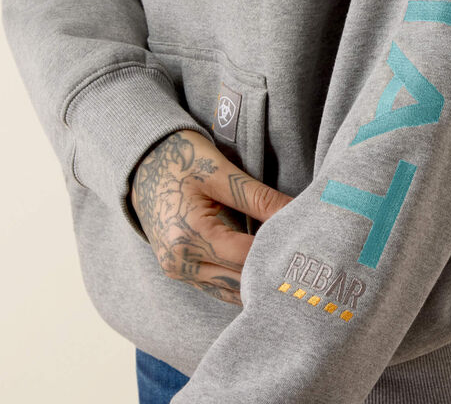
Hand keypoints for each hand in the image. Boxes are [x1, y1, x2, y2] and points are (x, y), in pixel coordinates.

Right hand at [129, 128, 292, 304]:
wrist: (140, 161)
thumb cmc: (180, 158)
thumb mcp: (222, 173)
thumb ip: (261, 198)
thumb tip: (299, 212)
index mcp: (189, 236)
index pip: (248, 256)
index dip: (279, 251)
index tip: (309, 245)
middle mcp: (179, 262)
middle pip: (239, 281)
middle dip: (271, 272)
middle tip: (307, 263)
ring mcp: (176, 271)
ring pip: (229, 291)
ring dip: (256, 282)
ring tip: (289, 267)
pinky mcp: (179, 270)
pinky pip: (217, 285)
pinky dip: (240, 280)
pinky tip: (264, 268)